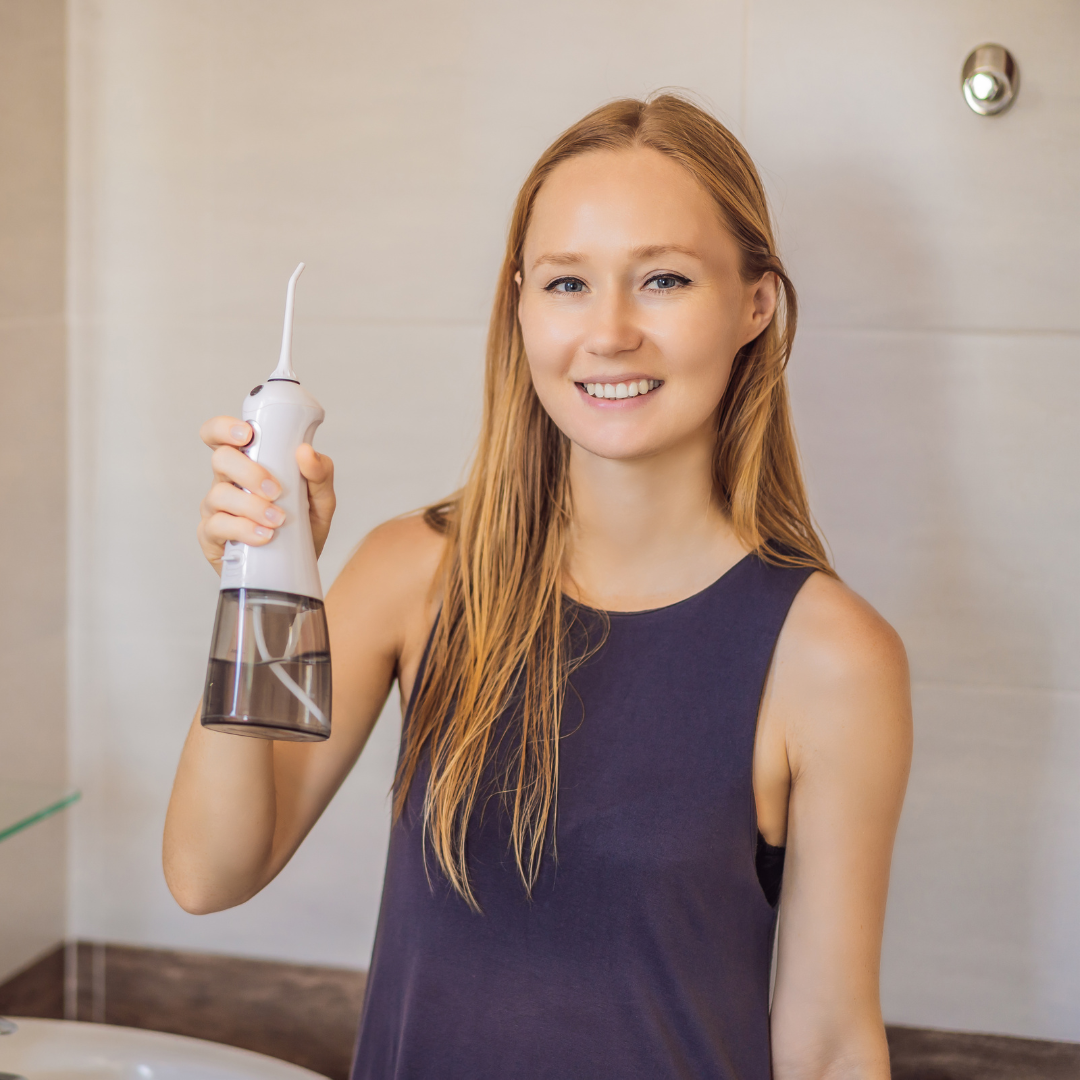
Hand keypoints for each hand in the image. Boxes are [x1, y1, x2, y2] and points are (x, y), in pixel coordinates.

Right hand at [197, 417, 336, 574]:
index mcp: (247, 463)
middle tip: (276, 491)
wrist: (296, 569)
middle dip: (250, 472)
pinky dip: (243, 530)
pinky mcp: (211, 537)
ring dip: (251, 506)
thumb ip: (320, 474)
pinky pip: (216, 527)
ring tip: (278, 520)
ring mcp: (215, 509)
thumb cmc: (303, 527)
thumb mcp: (321, 500)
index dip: (225, 428)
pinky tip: (264, 536)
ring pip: (219, 494)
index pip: (221, 435)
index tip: (247, 435)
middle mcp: (227, 481)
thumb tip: (306, 452)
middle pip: (221, 459)